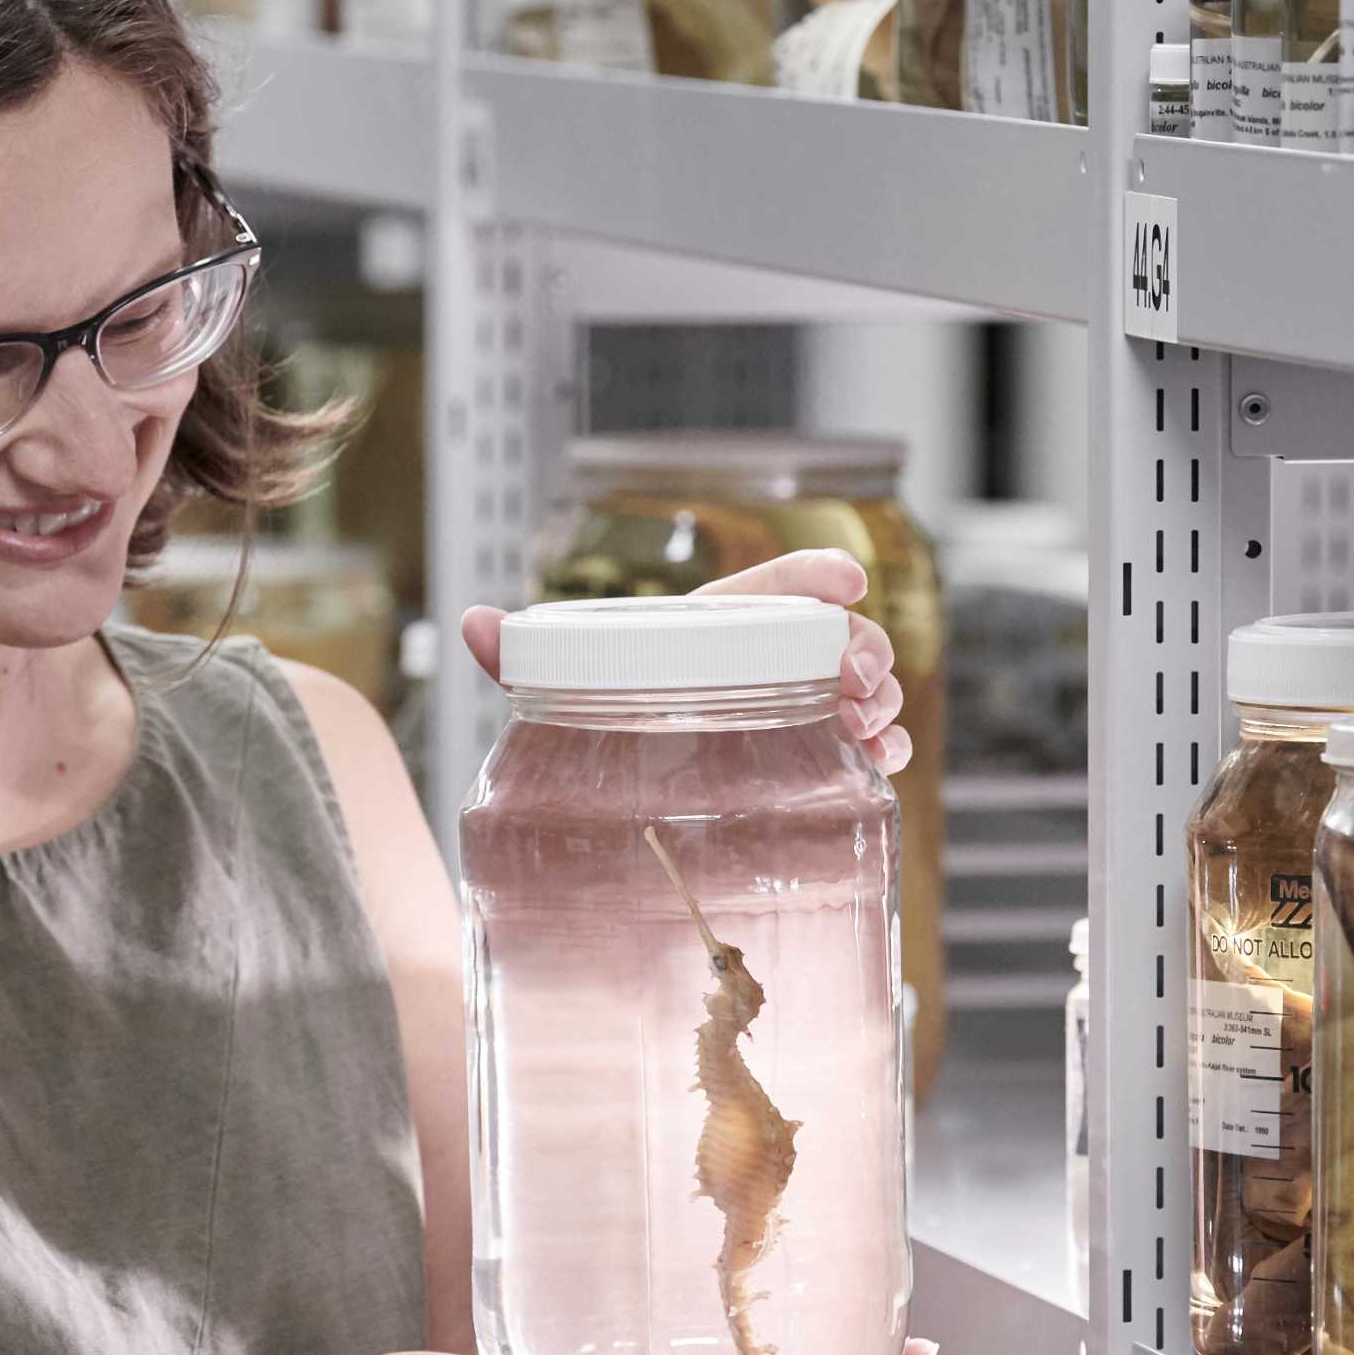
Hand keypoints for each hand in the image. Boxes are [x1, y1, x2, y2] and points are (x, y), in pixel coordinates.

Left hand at [457, 549, 912, 775]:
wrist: (611, 780)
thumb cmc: (597, 708)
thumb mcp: (560, 681)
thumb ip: (520, 652)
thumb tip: (469, 620)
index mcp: (711, 625)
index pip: (771, 587)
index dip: (812, 575)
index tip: (848, 579)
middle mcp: (760, 657)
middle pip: (832, 636)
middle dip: (862, 648)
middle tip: (861, 682)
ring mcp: (791, 702)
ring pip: (856, 686)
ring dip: (879, 699)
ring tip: (876, 726)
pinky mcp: (804, 750)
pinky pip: (857, 740)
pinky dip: (879, 747)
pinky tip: (883, 762)